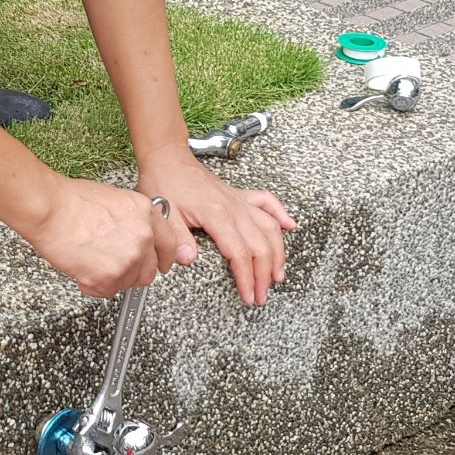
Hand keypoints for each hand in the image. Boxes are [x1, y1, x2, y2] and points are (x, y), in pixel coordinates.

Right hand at [25, 178, 194, 297]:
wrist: (50, 208)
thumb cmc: (71, 201)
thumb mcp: (116, 201)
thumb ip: (133, 222)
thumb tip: (133, 238)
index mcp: (147, 214)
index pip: (169, 245)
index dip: (163, 259)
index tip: (159, 266)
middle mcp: (144, 236)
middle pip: (148, 272)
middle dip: (131, 274)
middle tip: (112, 267)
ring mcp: (129, 258)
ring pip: (126, 283)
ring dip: (109, 279)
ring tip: (89, 261)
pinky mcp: (110, 276)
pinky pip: (105, 291)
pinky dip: (92, 286)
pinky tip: (81, 268)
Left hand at [138, 152, 295, 307]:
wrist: (167, 158)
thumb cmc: (165, 183)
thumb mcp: (164, 213)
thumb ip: (178, 238)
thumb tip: (188, 259)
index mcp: (216, 215)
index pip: (239, 253)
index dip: (246, 278)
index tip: (248, 295)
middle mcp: (234, 208)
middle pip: (260, 246)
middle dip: (264, 275)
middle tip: (261, 296)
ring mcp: (239, 201)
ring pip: (269, 228)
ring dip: (278, 253)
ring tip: (278, 275)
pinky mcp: (239, 195)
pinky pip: (267, 202)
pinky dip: (281, 214)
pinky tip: (290, 226)